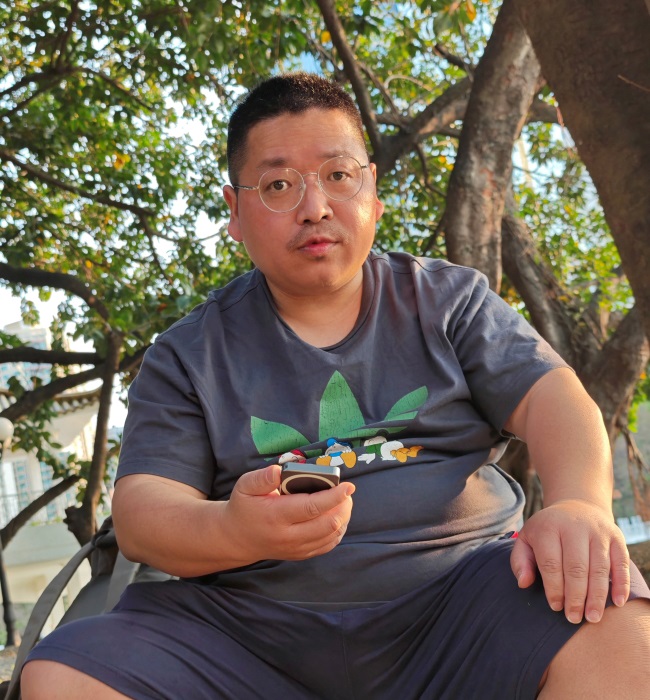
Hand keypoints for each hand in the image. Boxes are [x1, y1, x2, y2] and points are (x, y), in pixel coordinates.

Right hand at [221, 464, 354, 563]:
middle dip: (343, 506)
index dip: (333, 496)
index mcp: (275, 516)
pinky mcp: (301, 554)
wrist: (237, 538)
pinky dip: (338, 529)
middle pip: (327, 524)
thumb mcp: (245, 486)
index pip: (311, 508)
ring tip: (344, 501)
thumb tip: (279, 471)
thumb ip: (262, 478)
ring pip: (331, 536)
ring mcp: (296, 548)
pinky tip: (338, 516)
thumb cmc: (244, 506)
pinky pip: (328, 545)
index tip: (348, 485)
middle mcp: (288, 536)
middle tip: (347, 491)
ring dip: (343, 517)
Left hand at [510, 498, 629, 623]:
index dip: (554, 588)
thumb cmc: (547, 531)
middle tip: (573, 618)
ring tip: (592, 617)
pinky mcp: (616, 537)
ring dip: (597, 596)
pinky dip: (621, 584)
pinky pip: (621, 563)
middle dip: (575, 596)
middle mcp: (574, 527)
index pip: (551, 563)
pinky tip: (617, 602)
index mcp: (548, 528)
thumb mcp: (527, 539)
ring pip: (599, 567)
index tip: (555, 607)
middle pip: (577, 567)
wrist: (575, 506)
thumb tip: (523, 583)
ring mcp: (598, 531)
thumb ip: (520, 561)